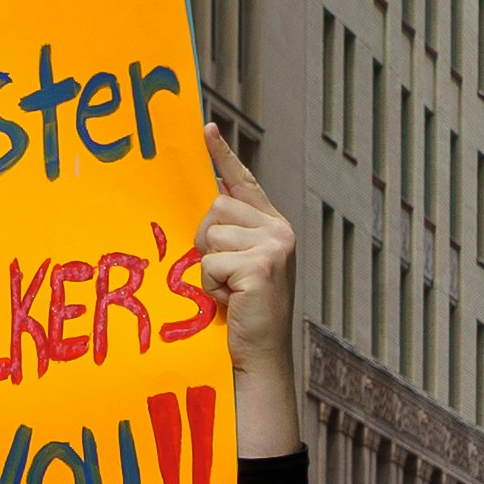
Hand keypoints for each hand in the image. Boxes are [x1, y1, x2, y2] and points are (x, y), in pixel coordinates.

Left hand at [198, 142, 295, 448]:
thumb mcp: (236, 264)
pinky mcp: (261, 265)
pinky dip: (212, 286)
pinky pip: (210, 262)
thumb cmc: (243, 312)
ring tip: (229, 290)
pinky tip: (233, 300)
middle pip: (214, 209)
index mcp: (271, 225)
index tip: (205, 128)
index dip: (223, 156)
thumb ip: (230, 232)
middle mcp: (278, 229)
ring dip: (208, 267)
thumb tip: (214, 194)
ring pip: (209, 235)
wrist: (259, 355)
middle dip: (206, 244)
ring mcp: (273, 245)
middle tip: (223, 277)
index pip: (243, 182)